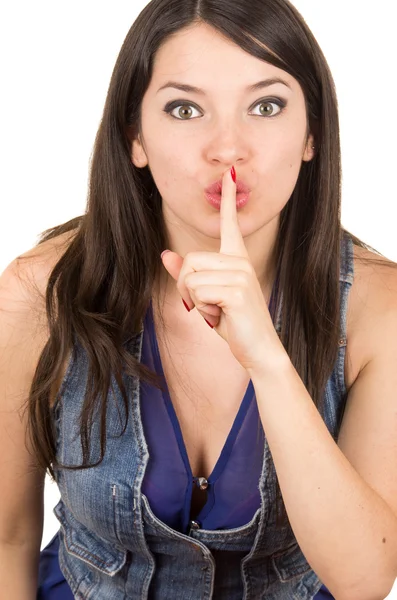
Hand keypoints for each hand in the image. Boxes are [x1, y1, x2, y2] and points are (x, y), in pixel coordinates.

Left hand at [161, 167, 284, 372]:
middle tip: (208, 305)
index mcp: (236, 259)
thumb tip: (165, 254)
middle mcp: (240, 261)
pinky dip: (202, 309)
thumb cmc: (233, 322)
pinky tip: (221, 317)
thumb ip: (186, 275)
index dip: (229, 198)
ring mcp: (240, 274)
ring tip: (216, 311)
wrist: (259, 349)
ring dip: (194, 301)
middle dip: (187, 288)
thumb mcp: (206, 297)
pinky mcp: (237, 290)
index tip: (230, 172)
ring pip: (190, 278)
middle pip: (189, 261)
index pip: (230, 223)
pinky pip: (197, 292)